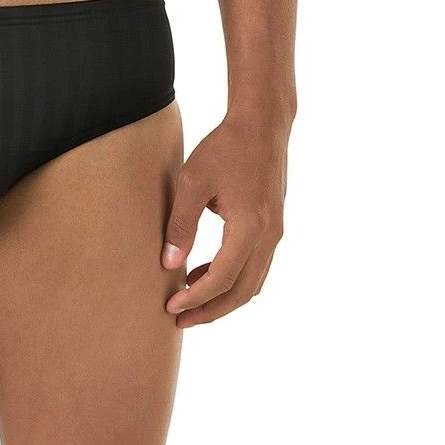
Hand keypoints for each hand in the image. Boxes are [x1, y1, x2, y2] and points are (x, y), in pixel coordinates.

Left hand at [161, 115, 287, 327]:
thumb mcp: (193, 182)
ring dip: (222, 297)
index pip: (223, 278)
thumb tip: (169, 264)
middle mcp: (269, 236)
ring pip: (252, 282)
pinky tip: (202, 273)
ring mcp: (275, 233)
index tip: (171, 307)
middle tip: (179, 320)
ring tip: (188, 301)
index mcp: (250, 226)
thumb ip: (181, 225)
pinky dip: (232, 279)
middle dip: (211, 310)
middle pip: (243, 291)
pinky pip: (255, 266)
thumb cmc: (225, 148)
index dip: (196, 298)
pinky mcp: (273, 227)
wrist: (263, 125)